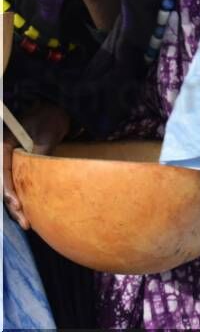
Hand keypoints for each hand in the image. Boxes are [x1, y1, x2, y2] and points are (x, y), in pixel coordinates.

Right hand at [3, 100, 70, 229]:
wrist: (57, 112)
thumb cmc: (49, 118)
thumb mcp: (45, 132)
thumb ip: (39, 150)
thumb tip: (39, 170)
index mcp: (4, 146)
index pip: (2, 171)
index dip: (7, 190)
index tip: (17, 203)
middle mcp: (6, 157)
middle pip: (5, 185)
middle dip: (13, 205)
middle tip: (25, 222)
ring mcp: (15, 164)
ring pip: (12, 189)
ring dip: (18, 206)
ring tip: (28, 224)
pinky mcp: (24, 169)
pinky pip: (22, 186)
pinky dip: (25, 199)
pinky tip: (32, 213)